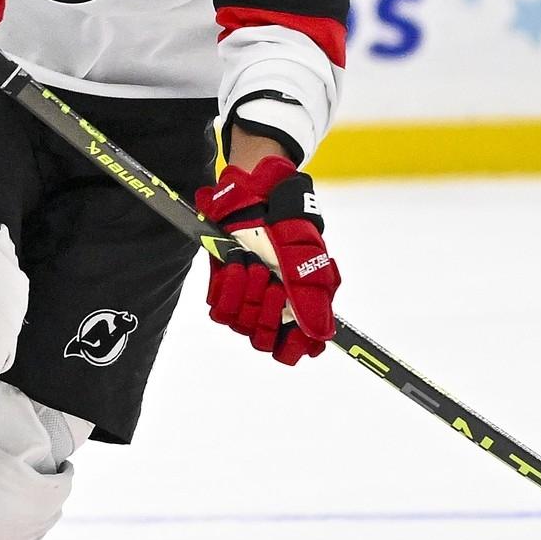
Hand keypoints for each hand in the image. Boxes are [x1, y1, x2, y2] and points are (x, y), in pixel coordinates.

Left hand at [195, 155, 338, 365]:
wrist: (256, 191)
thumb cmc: (288, 220)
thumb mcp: (305, 255)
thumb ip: (311, 297)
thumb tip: (320, 336)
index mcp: (300, 303)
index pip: (294, 348)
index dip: (291, 347)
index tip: (289, 333)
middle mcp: (273, 305)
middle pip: (264, 339)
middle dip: (266, 312)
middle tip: (271, 281)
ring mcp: (248, 296)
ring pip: (240, 323)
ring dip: (246, 292)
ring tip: (254, 262)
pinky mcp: (224, 285)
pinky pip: (219, 308)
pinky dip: (227, 286)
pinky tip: (237, 261)